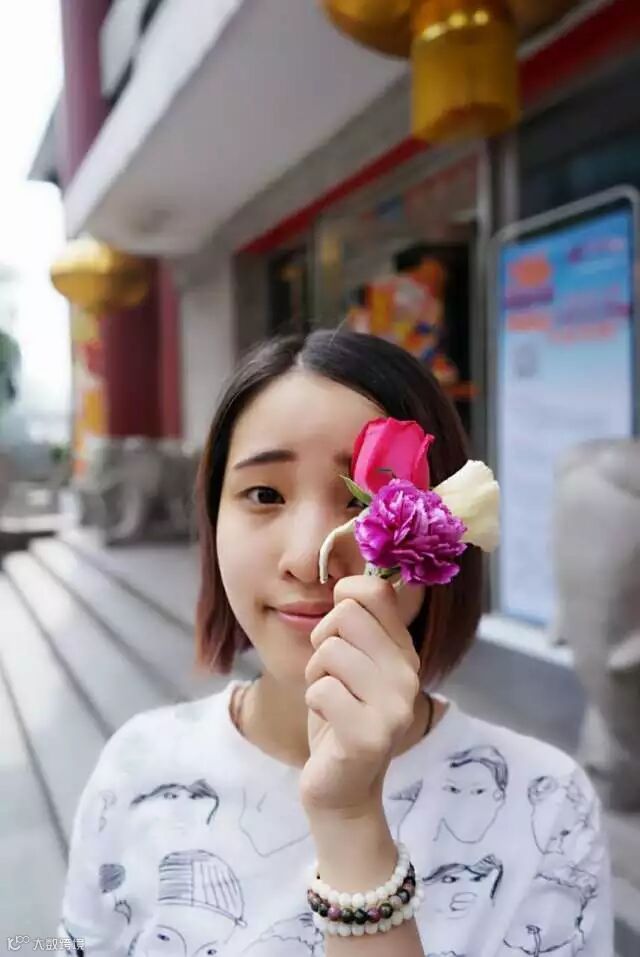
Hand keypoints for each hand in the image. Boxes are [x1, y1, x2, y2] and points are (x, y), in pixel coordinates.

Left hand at [301, 575, 420, 817]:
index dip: (344, 597)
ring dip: (315, 675)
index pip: (376, 590)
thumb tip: (347, 576)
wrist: (341, 788)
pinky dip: (313, 701)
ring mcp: (394, 706)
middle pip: (346, 614)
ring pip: (330, 650)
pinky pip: (321, 688)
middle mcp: (408, 674)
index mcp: (404, 651)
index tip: (338, 628)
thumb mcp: (352, 663)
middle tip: (330, 674)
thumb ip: (357, 624)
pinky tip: (328, 722)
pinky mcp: (370, 735)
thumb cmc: (339, 716)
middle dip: (322, 641)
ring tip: (330, 700)